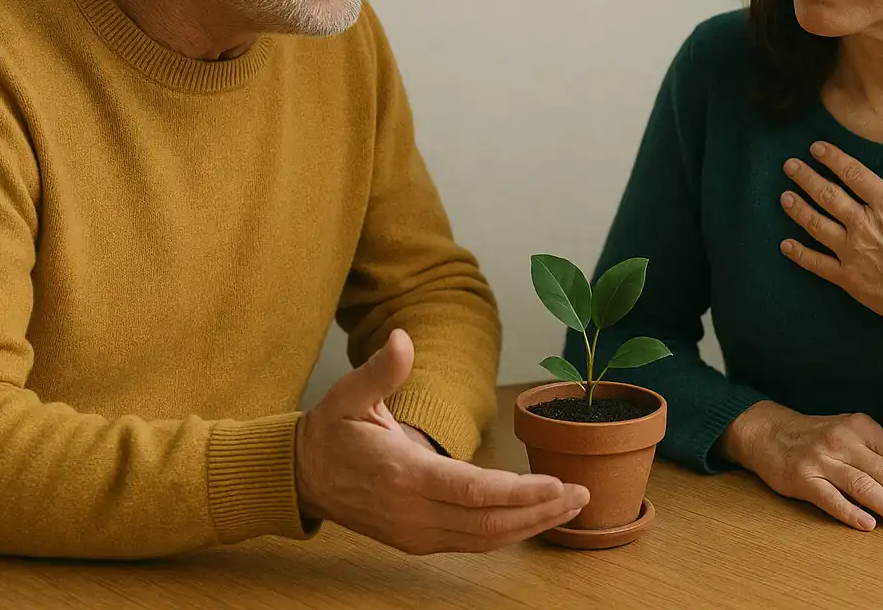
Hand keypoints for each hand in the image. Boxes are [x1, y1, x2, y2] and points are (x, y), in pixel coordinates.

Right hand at [296, 329, 589, 553]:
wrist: (301, 478)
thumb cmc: (330, 432)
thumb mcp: (348, 394)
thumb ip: (382, 371)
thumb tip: (403, 339)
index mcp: (402, 475)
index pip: (472, 492)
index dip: (518, 493)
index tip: (556, 483)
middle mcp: (413, 513)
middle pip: (489, 522)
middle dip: (540, 510)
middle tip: (582, 493)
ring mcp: (416, 533)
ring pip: (485, 539)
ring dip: (531, 525)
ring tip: (569, 507)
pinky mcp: (417, 541)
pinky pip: (472, 543)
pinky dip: (507, 533)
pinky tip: (534, 518)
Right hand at [720, 401, 882, 533]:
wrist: (768, 432)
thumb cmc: (819, 437)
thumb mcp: (857, 435)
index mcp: (862, 427)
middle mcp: (844, 440)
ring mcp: (821, 458)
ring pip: (863, 485)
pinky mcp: (801, 476)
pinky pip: (828, 497)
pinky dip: (849, 511)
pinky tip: (868, 525)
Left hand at [779, 134, 882, 358]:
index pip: (852, 173)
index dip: (832, 158)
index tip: (815, 148)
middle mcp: (865, 225)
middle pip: (827, 195)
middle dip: (805, 177)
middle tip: (789, 166)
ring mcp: (853, 252)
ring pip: (816, 225)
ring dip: (798, 209)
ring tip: (784, 197)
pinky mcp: (849, 278)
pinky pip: (817, 264)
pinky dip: (799, 254)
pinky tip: (785, 245)